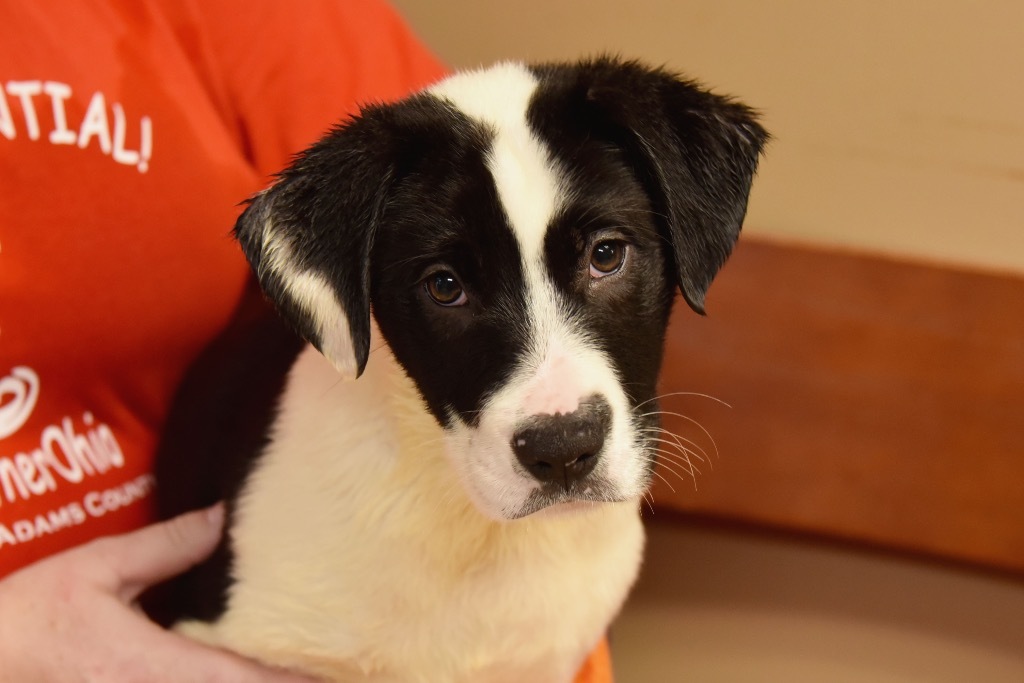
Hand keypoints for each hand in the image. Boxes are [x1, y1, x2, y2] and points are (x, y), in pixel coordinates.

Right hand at [0, 505, 319, 681]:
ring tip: (301, 669)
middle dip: (280, 680)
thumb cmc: (34, 615)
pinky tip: (244, 669)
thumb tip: (220, 519)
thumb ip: (165, 546)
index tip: (329, 668)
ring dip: (255, 681)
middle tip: (330, 666)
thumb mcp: (97, 568)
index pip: (238, 676)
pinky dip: (223, 681)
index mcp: (152, 663)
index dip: (288, 677)